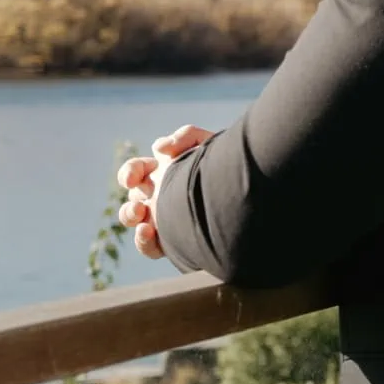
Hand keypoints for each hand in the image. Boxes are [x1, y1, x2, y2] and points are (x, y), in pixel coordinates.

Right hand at [115, 125, 214, 259]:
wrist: (253, 194)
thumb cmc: (227, 164)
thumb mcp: (209, 143)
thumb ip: (185, 137)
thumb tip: (160, 149)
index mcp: (164, 170)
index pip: (136, 170)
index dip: (129, 173)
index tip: (132, 178)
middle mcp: (161, 193)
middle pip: (132, 196)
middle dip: (130, 202)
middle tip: (140, 206)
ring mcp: (165, 217)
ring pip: (135, 219)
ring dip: (131, 217)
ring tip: (143, 220)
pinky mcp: (172, 240)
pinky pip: (149, 246)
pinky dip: (143, 241)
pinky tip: (149, 233)